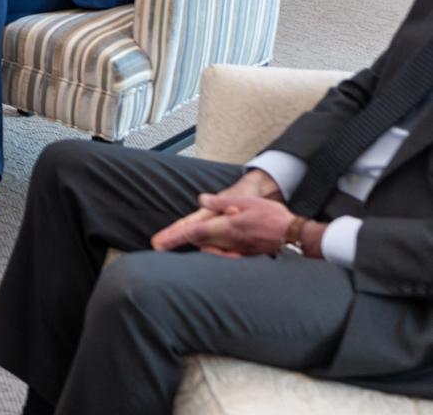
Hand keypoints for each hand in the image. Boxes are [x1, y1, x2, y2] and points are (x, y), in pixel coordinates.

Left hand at [148, 169, 284, 254]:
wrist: (295, 237)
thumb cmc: (273, 217)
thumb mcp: (247, 202)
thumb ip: (222, 201)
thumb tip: (202, 198)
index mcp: (226, 228)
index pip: (194, 232)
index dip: (174, 237)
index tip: (159, 244)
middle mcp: (227, 243)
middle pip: (197, 243)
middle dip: (179, 242)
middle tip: (160, 243)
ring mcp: (235, 252)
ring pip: (207, 249)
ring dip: (195, 245)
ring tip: (179, 241)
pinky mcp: (243, 257)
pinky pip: (221, 255)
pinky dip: (211, 251)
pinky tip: (209, 247)